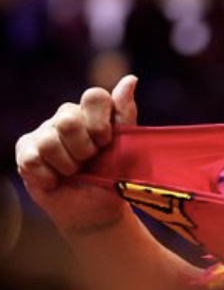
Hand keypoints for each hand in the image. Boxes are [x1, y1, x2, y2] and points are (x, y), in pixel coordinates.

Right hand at [15, 75, 138, 235]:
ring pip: (49, 140)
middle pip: (68, 120)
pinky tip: (57, 180)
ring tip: (75, 172)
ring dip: (68, 165)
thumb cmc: (112, 177)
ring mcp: (44, 131)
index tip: (105, 143)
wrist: (95, 210)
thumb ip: (125, 114)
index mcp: (94, 112)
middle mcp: (68, 117)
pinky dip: (50, 176)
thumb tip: (131, 79)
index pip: (94, 96)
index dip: (100, 123)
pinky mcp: (26, 150)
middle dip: (83, 149)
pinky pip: (33, 158)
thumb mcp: (126, 148)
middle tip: (89, 161)